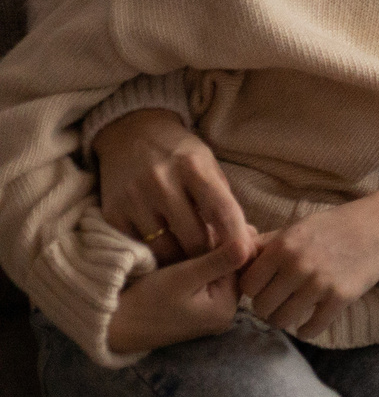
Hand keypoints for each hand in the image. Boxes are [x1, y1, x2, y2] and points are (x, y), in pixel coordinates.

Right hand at [93, 109, 253, 266]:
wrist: (131, 134)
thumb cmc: (180, 154)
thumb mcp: (208, 165)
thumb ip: (224, 201)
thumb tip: (247, 241)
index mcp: (193, 167)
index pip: (221, 211)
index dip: (236, 239)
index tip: (246, 258)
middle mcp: (161, 183)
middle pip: (193, 238)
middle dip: (208, 256)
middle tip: (216, 262)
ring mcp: (134, 199)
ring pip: (165, 250)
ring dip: (181, 261)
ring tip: (191, 260)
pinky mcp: (113, 214)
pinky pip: (139, 249)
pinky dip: (154, 256)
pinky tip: (164, 253)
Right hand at [104, 236, 253, 353]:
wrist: (110, 322)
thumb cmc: (144, 300)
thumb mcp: (182, 277)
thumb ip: (218, 261)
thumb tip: (250, 243)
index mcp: (226, 310)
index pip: (241, 265)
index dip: (231, 239)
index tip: (215, 219)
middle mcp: (223, 315)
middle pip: (231, 268)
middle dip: (220, 244)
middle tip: (202, 222)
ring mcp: (209, 312)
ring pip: (218, 270)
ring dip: (208, 251)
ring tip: (191, 233)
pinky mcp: (195, 308)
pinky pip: (206, 278)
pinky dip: (199, 262)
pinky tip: (185, 249)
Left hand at [239, 184, 378, 337]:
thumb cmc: (335, 225)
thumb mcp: (298, 227)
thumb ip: (265, 244)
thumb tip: (233, 258)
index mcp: (283, 246)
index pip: (247, 286)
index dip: (254, 289)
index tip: (265, 288)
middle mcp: (297, 265)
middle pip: (261, 307)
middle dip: (268, 307)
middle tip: (279, 301)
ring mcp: (319, 283)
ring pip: (281, 320)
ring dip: (284, 320)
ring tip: (293, 311)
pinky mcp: (340, 297)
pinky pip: (311, 328)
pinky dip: (306, 330)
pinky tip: (309, 322)